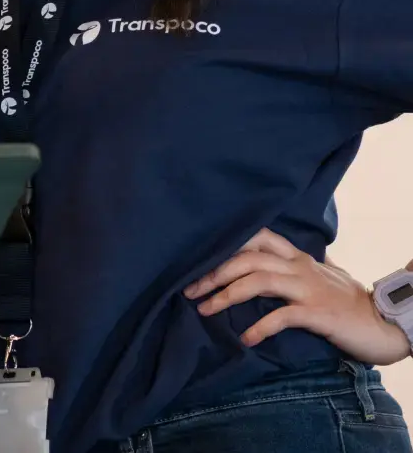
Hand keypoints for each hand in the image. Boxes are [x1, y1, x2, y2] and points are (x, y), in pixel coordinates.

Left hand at [185, 228, 411, 364]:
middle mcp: (299, 266)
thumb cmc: (348, 301)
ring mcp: (308, 288)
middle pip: (247, 259)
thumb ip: (295, 265)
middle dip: (214, 273)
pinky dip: (260, 326)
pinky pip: (282, 316)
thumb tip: (272, 259)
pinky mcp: (318, 312)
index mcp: (296, 256)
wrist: (385, 323)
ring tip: (206, 310)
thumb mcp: (320, 275)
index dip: (224, 247)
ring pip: (258, 281)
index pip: (255, 238)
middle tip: (190, 290)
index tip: (197, 262)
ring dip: (226, 295)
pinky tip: (245, 338)